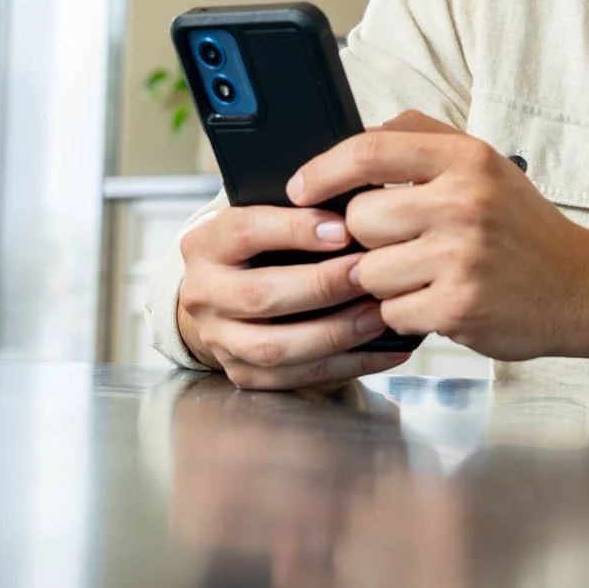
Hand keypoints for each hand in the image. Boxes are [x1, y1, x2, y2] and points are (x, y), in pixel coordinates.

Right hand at [175, 203, 410, 389]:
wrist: (224, 291)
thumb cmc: (259, 246)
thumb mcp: (264, 216)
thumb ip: (299, 212)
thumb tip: (361, 209)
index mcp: (205, 244)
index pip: (245, 231)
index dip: (295, 230)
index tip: (345, 229)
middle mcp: (203, 294)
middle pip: (261, 296)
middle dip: (323, 286)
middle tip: (370, 274)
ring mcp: (218, 339)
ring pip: (275, 347)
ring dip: (336, 332)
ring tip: (380, 315)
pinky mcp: (242, 373)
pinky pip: (296, 378)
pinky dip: (347, 365)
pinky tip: (386, 349)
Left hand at [291, 112, 588, 361]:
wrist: (581, 286)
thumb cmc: (522, 227)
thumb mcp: (484, 166)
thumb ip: (420, 143)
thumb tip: (349, 147)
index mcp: (466, 160)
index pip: (369, 150)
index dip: (322, 170)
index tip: (300, 188)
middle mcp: (463, 203)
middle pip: (359, 218)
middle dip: (365, 238)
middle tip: (399, 245)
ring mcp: (460, 258)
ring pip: (368, 270)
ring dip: (382, 280)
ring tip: (422, 276)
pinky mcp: (458, 307)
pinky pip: (391, 311)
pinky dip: (404, 313)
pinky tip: (436, 302)